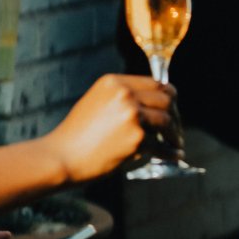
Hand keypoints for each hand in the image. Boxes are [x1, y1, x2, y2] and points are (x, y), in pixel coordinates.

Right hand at [45, 74, 174, 181]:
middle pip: (166, 99)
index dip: (168, 96)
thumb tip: (151, 105)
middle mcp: (125, 94)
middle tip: (175, 128)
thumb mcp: (96, 101)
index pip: (154, 83)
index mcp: (114, 82)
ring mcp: (132, 116)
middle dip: (174, 114)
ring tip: (175, 142)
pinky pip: (161, 146)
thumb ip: (121, 98)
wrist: (62, 156)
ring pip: (167, 121)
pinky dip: (170, 152)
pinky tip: (175, 155)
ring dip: (174, 133)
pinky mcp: (137, 139)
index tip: (172, 107)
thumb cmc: (76, 134)